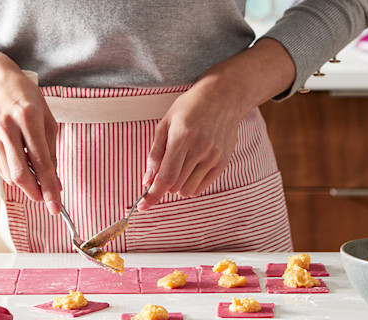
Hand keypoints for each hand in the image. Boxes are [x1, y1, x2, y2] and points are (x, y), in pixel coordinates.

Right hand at [0, 41, 61, 214]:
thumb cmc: (25, 97)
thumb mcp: (47, 117)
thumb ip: (51, 149)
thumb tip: (55, 179)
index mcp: (28, 119)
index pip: (41, 162)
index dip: (50, 186)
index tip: (56, 205)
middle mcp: (7, 128)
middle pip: (19, 174)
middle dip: (35, 192)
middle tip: (47, 200)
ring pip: (9, 174)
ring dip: (26, 182)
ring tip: (36, 174)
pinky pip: (1, 168)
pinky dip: (14, 172)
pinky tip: (20, 162)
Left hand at [137, 38, 295, 210]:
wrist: (224, 97)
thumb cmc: (190, 107)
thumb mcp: (165, 123)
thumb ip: (155, 154)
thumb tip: (147, 180)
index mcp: (182, 137)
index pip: (166, 177)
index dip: (153, 195)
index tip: (143, 207)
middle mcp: (200, 149)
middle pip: (175, 186)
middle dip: (163, 185)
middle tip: (161, 173)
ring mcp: (214, 157)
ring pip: (188, 190)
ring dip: (177, 185)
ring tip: (178, 166)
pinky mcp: (223, 162)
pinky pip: (202, 187)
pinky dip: (190, 185)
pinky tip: (189, 169)